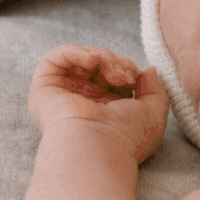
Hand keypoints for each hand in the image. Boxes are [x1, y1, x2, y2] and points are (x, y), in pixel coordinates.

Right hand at [29, 44, 168, 163]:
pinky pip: (54, 58)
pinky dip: (76, 51)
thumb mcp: (153, 115)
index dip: (126, 67)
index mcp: (104, 108)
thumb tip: (148, 71)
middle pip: (97, 63)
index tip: (136, 78)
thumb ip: (155, 90)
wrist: (99, 148)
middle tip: (125, 77)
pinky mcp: (44, 89)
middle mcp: (82, 101)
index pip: (112, 74)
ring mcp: (63, 94)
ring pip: (79, 58)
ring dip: (101, 56)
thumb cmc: (126, 140)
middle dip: (116, 62)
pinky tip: (92, 61)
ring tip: (112, 72)